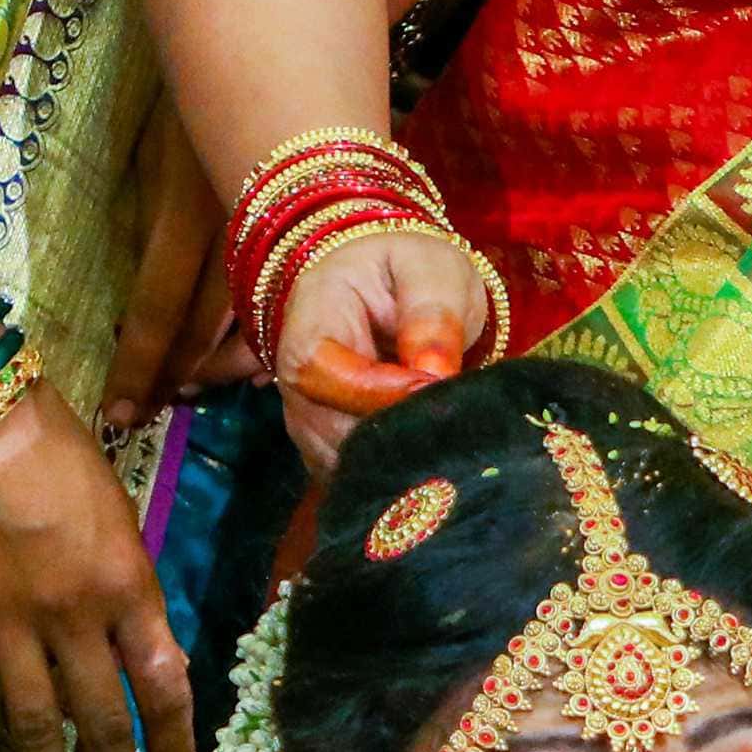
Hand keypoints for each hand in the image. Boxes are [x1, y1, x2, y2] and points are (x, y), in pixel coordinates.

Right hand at [0, 382, 188, 751]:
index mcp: (128, 585)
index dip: (174, 750)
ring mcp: (6, 622)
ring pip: (33, 726)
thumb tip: (140, 648)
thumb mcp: (116, 512)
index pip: (166, 688)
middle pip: (101, 722)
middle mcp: (74, 616)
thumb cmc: (50, 446)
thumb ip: (128, 584)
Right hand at [269, 222, 499, 473]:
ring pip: (346, 466)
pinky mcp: (330, 454)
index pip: (321, 370)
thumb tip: (435, 374)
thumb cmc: (408, 274)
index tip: (435, 388)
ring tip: (449, 438)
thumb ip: (433, 314)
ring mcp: (308, 423)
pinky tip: (433, 456)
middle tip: (457, 427)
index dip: (376, 391)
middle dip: (398, 437)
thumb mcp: (432, 271)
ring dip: (402, 461)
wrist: (386, 292)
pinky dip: (399, 476)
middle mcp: (294, 381)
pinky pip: (359, 480)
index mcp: (310, 321)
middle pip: (332, 431)